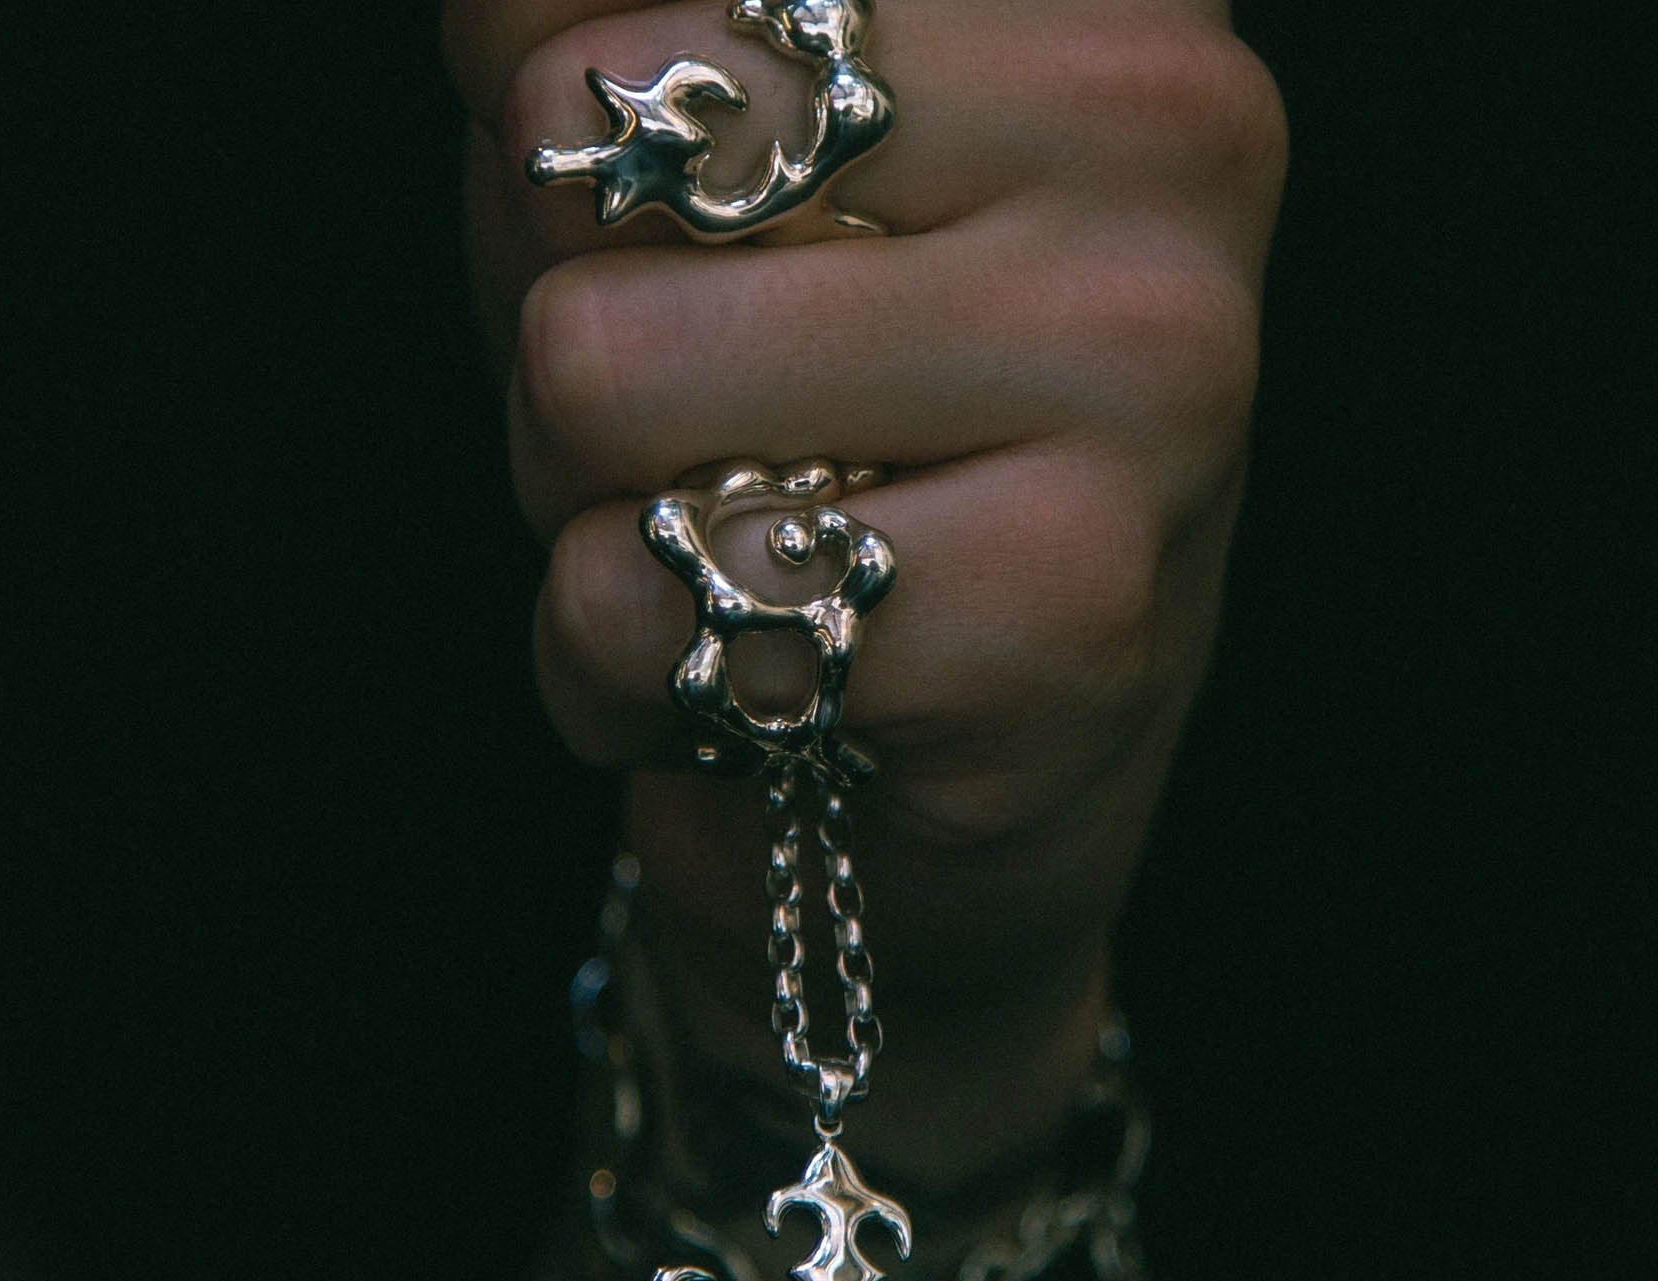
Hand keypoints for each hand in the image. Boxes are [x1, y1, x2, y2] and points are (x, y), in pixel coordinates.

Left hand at [443, 0, 1284, 1177]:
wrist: (932, 821)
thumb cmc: (808, 469)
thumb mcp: (698, 195)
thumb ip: (615, 33)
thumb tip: (489, 4)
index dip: (535, 90)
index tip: (658, 226)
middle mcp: (1168, 129)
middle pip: (582, 126)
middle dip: (554, 314)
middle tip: (700, 430)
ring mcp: (1144, 370)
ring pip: (595, 362)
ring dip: (584, 503)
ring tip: (733, 551)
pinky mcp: (1062, 606)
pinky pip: (643, 594)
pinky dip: (623, 675)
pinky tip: (757, 687)